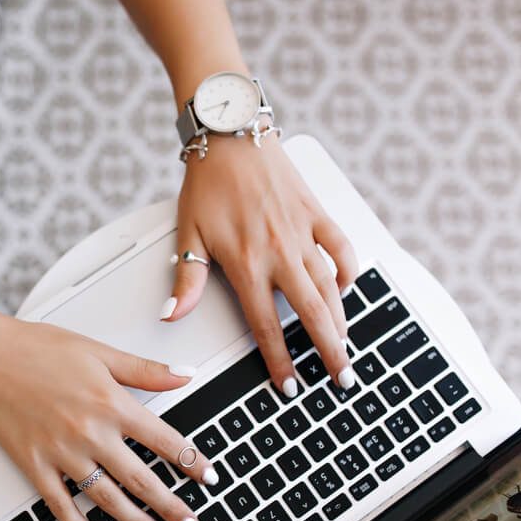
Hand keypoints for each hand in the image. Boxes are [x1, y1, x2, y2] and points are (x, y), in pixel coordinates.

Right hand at [0, 318, 219, 520]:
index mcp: (110, 402)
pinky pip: (60, 505)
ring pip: (107, 498)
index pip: (164, 440)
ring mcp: (61, 453)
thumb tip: (186, 375)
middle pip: (141, 480)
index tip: (208, 477)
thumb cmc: (35, 348)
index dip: (192, 462)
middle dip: (171, 507)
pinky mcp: (33, 465)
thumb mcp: (98, 351)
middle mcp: (90, 432)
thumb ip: (145, 370)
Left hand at [161, 135, 357, 396]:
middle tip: (342, 379)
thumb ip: (188, 278)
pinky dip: (348, 270)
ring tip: (347, 346)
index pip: (266, 325)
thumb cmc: (206, 184)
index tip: (290, 385)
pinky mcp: (315, 212)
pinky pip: (341, 246)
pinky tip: (348, 288)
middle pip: (311, 313)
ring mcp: (302, 233)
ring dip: (341, 319)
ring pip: (330, 286)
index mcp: (246, 264)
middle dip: (329, 351)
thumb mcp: (189, 233)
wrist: (230, 135)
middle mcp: (279, 252)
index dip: (279, 360)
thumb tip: (173, 315)